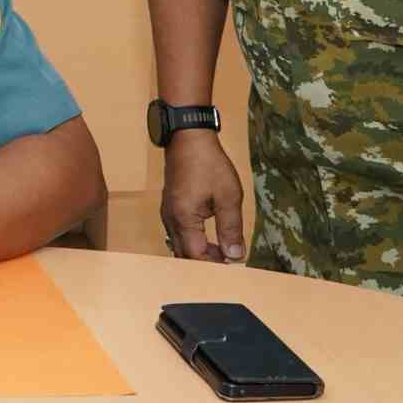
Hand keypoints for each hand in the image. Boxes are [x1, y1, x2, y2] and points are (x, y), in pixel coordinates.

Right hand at [161, 132, 244, 262]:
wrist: (188, 137)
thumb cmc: (209, 165)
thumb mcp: (228, 197)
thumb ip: (231, 229)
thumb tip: (236, 256)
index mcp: (184, 219)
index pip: (196, 256)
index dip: (215, 265)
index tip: (234, 266)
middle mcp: (170, 220)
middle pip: (184, 254)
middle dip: (206, 263)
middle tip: (229, 261)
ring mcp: (167, 213)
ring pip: (180, 245)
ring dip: (199, 252)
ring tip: (222, 251)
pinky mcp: (170, 207)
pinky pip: (178, 233)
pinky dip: (193, 241)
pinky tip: (209, 237)